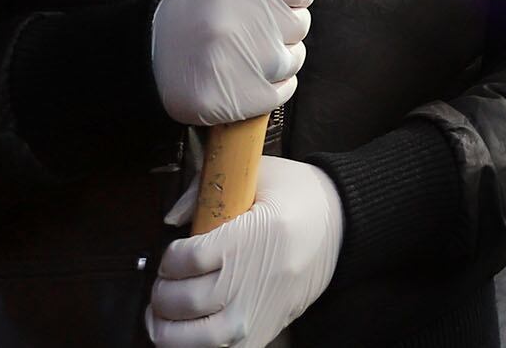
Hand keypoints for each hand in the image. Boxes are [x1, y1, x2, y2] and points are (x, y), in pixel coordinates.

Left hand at [146, 157, 343, 347]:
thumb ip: (207, 188)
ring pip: (192, 339)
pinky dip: (192, 346)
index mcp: (253, 237)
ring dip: (167, 328)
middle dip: (162, 292)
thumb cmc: (299, 198)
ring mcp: (257, 313)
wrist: (342, 226)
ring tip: (165, 313)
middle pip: (183, 301)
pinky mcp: (262, 333)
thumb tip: (172, 216)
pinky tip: (188, 331)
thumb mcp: (262, 174)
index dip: (169, 258)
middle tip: (166, 281)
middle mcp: (253, 281)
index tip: (173, 253)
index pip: (187, 260)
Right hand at [151, 0, 314, 126]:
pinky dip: (273, 84)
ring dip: (279, 56)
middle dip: (284, 25)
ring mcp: (246, 65)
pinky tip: (246, 75)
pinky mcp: (243, 100)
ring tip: (245, 53)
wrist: (146, 60)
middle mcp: (244, 24)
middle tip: (255, 28)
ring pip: (294, 57)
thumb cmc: (188, 12)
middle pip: (301, 23)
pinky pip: (285, 89)